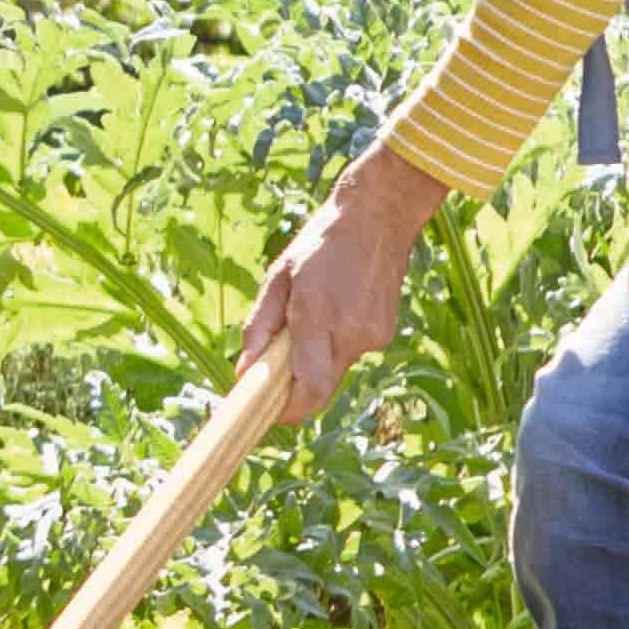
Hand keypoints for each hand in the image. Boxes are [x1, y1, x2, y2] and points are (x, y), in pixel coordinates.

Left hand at [234, 141, 447, 427]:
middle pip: (320, 389)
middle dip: (295, 386)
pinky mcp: (384, 334)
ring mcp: (373, 337)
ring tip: (311, 315)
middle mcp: (350, 334)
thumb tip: (244, 372)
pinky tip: (335, 308)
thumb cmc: (320, 243)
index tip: (266, 412)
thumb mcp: (278, 277)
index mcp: (318, 318)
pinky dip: (334, 343)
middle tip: (275, 365)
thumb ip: (259, 328)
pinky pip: (350, 353)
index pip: (309, 391)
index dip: (287, 411)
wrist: (379, 216)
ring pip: (334, 371)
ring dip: (315, 359)